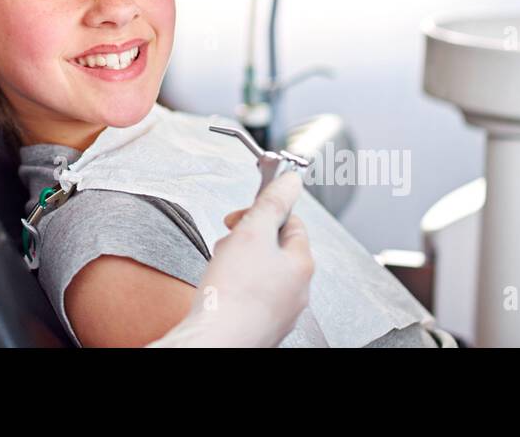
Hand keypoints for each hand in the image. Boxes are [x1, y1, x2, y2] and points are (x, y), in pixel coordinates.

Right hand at [146, 171, 312, 347]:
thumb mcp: (253, 232)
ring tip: (223, 267)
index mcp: (302, 264)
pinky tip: (222, 289)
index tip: (243, 214)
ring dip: (241, 262)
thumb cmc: (235, 293)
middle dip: (249, 238)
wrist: (218, 339)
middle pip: (275, 247)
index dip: (264, 212)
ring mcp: (281, 310)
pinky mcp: (262, 325)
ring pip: (262, 272)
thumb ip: (272, 202)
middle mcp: (297, 290)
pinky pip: (252, 295)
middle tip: (229, 240)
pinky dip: (237, 287)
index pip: (292, 222)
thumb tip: (291, 180)